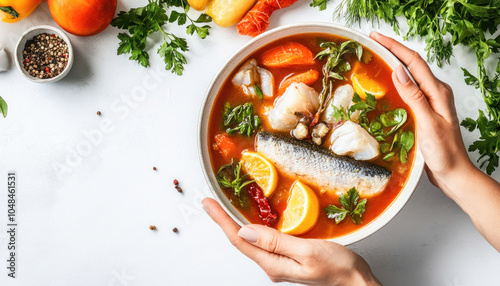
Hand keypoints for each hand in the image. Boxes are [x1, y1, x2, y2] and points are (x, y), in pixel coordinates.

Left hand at [202, 198, 380, 284]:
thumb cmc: (338, 268)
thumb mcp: (308, 250)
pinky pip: (264, 241)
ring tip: (222, 209)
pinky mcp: (286, 257)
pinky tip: (250, 220)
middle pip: (241, 241)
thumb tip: (246, 232)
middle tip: (210, 204)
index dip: (222, 220)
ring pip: (251, 241)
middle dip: (223, 221)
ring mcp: (278, 262)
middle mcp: (272, 265)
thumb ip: (276, 241)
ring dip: (235, 223)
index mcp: (273, 264)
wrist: (355, 281)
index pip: (240, 240)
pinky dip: (252, 227)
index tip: (209, 205)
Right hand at [371, 32, 499, 249]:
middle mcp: (435, 93)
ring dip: (393, 64)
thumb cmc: (444, 152)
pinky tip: (385, 85)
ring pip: (410, 76)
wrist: (453, 173)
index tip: (376, 38)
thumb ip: (414, 96)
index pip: (413, 62)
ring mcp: (429, 102)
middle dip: (392, 50)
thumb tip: (399, 71)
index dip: (394, 47)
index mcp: (437, 92)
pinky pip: (408, 90)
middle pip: (412, 64)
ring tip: (376, 58)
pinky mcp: (424, 111)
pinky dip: (395, 82)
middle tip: (372, 43)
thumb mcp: (428, 123)